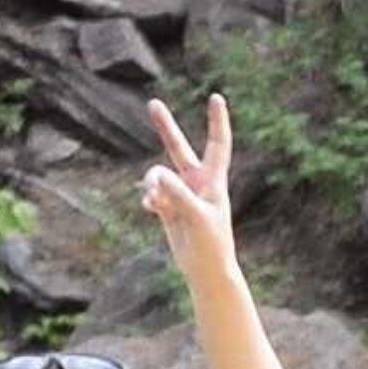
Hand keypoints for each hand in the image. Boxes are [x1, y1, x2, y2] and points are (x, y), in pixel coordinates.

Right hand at [140, 95, 237, 286]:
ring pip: (159, 176)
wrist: (206, 271)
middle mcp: (197, 183)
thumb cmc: (212, 244)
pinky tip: (151, 207)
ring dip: (153, 184)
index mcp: (213, 180)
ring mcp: (181, 195)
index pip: (217, 144)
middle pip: (179, 148)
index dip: (217, 121)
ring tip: (153, 199)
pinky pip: (153, 195)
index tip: (216, 98)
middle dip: (166, 128)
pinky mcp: (168, 210)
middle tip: (152, 104)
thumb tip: (155, 174)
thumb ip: (176, 194)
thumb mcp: (196, 217)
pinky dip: (150, 199)